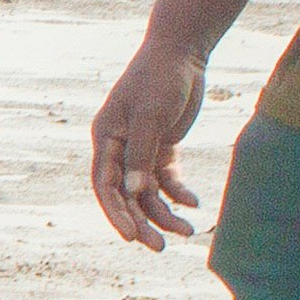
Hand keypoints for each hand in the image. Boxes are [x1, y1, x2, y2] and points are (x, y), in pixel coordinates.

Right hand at [88, 41, 208, 250]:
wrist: (182, 52)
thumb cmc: (160, 78)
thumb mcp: (151, 115)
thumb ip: (142, 153)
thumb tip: (135, 191)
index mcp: (106, 137)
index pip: (105, 184)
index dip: (116, 212)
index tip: (132, 236)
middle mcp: (118, 147)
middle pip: (126, 194)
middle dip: (142, 222)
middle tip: (161, 247)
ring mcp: (140, 148)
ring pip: (147, 191)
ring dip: (164, 212)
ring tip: (187, 231)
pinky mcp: (161, 146)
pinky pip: (166, 178)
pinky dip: (178, 192)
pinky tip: (194, 203)